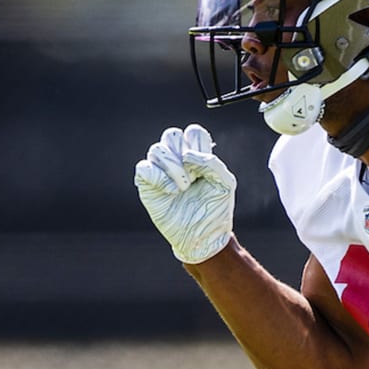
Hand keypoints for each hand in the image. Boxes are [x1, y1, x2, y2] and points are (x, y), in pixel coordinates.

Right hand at [134, 124, 235, 263]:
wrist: (203, 236)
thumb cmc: (215, 209)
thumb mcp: (224, 183)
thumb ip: (212, 162)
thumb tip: (186, 155)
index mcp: (196, 156)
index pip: (193, 132)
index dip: (199, 145)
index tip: (205, 169)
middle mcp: (177, 160)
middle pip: (172, 135)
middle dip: (183, 155)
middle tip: (193, 178)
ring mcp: (161, 172)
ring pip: (156, 149)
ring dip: (173, 168)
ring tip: (183, 188)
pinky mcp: (148, 185)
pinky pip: (143, 167)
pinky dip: (158, 177)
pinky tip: (171, 192)